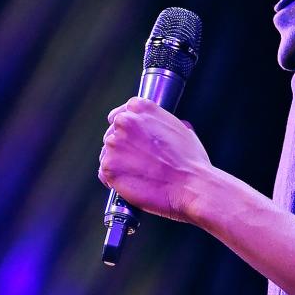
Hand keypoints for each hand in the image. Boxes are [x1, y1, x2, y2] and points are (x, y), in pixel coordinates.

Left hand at [98, 97, 211, 222]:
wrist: (190, 186)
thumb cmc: (190, 161)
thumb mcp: (182, 129)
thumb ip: (163, 123)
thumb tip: (162, 127)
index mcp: (141, 108)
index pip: (120, 114)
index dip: (126, 130)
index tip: (131, 139)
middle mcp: (125, 122)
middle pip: (112, 133)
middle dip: (122, 147)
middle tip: (139, 161)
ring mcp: (114, 144)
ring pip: (107, 153)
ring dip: (118, 163)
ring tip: (138, 174)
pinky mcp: (109, 167)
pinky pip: (104, 173)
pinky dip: (113, 179)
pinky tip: (131, 182)